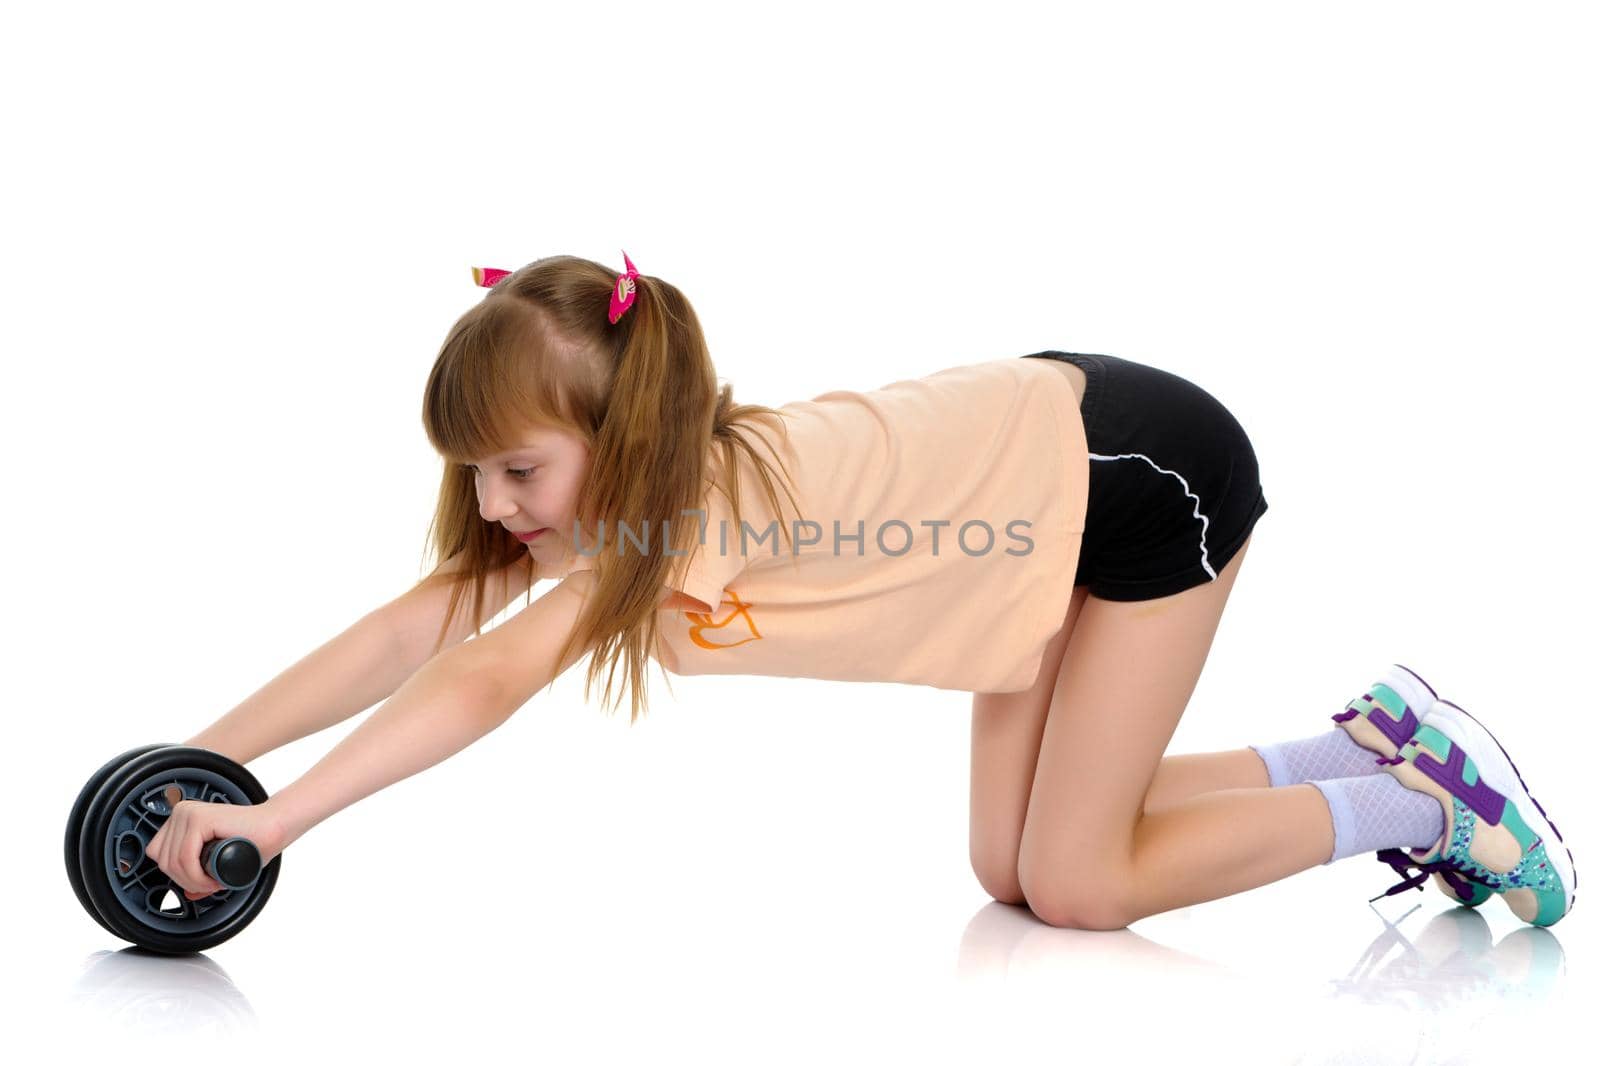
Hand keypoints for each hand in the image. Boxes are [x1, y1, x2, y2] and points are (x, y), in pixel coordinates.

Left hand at [146, 799, 289, 899]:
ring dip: (193, 881)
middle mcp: (182, 812)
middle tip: (210, 885)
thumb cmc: (252, 842)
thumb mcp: (218, 861)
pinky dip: (197, 876)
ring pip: (172, 863)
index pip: (159, 854)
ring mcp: (188, 813)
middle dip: (186, 881)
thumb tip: (188, 893)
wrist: (275, 827)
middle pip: (164, 861)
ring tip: (214, 881)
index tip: (202, 881)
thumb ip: (201, 875)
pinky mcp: (198, 819)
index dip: (179, 875)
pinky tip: (214, 877)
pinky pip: (185, 859)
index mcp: (182, 819)